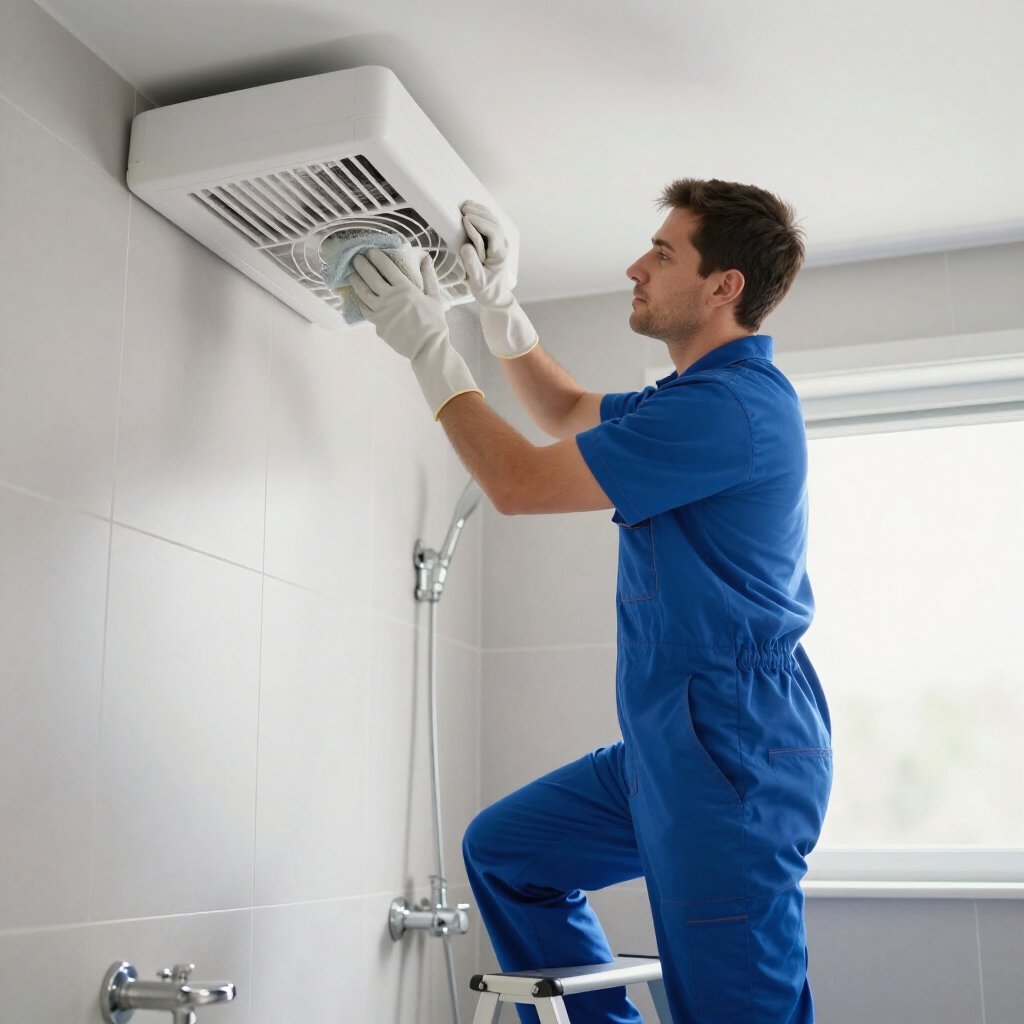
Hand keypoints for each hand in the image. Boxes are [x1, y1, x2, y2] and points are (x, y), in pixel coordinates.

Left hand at [349, 248, 481, 418]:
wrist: (427, 348)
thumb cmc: (434, 323)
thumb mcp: (434, 297)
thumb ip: (428, 276)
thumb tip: (425, 257)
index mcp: (404, 289)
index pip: (386, 267)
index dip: (376, 257)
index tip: (370, 251)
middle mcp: (389, 298)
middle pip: (370, 277)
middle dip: (361, 265)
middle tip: (356, 258)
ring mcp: (381, 312)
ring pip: (363, 293)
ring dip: (356, 281)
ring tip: (352, 275)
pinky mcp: (378, 325)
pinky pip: (365, 311)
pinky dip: (362, 302)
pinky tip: (361, 298)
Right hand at [459, 200, 537, 358]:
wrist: (495, 297)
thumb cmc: (486, 291)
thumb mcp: (477, 282)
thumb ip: (472, 265)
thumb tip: (466, 246)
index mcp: (500, 255)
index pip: (493, 233)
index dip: (480, 223)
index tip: (465, 218)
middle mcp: (503, 246)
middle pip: (494, 223)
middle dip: (479, 213)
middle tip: (463, 208)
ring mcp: (500, 243)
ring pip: (493, 221)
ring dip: (480, 211)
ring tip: (465, 205)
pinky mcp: (495, 242)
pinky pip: (490, 224)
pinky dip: (482, 214)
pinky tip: (472, 209)